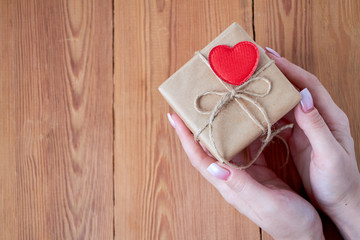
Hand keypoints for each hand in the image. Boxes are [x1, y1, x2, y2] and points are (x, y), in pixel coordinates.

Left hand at [167, 113, 323, 239]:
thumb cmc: (287, 223)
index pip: (199, 158)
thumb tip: (214, 166)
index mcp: (229, 185)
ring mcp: (245, 175)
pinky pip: (247, 149)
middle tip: (192, 107)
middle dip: (197, 129)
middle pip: (207, 150)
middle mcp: (232, 178)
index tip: (174, 117)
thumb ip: (240, 185)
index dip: (185, 138)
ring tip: (217, 108)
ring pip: (226, 147)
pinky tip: (248, 122)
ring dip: (219, 129)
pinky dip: (245, 134)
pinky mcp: (259, 172)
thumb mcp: (264, 202)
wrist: (304, 235)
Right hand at [265, 47, 359, 238]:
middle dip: (276, 74)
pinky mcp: (297, 138)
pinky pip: (280, 119)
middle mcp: (318, 118)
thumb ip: (316, 126)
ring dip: (269, 92)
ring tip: (250, 82)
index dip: (290, 69)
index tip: (270, 57)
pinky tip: (254, 108)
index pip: (308, 85)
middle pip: (295, 89)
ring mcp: (306, 128)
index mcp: (330, 117)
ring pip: (285, 102)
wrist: (341, 205)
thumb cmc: (340, 183)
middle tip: (255, 64)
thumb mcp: (329, 155)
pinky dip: (267, 110)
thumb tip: (301, 97)